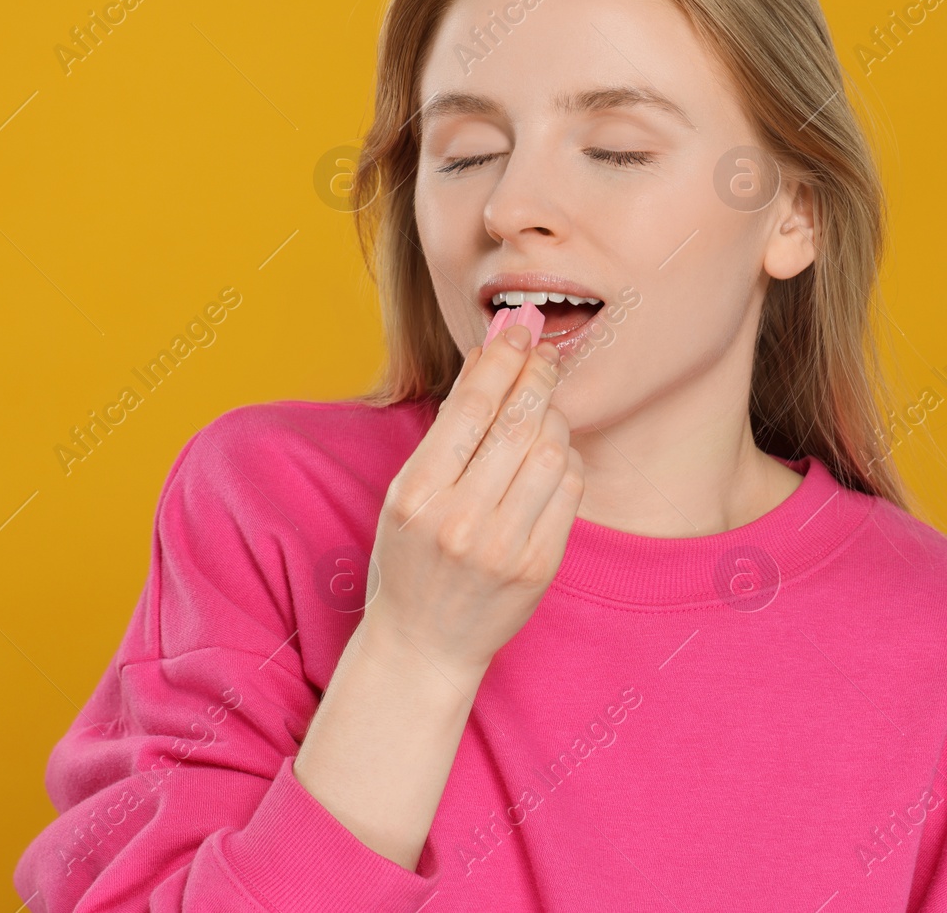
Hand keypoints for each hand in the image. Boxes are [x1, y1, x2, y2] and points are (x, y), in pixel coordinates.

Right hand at [359, 323, 583, 679]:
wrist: (424, 643)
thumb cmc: (408, 560)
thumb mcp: (405, 496)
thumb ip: (445, 437)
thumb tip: (485, 364)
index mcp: (416, 496)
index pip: (469, 409)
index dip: (498, 361)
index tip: (515, 330)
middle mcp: (459, 521)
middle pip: (515, 423)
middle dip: (535, 376)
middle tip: (543, 351)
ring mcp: (503, 546)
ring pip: (550, 451)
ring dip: (552, 419)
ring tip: (541, 411)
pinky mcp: (539, 565)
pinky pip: (569, 490)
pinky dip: (564, 462)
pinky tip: (550, 456)